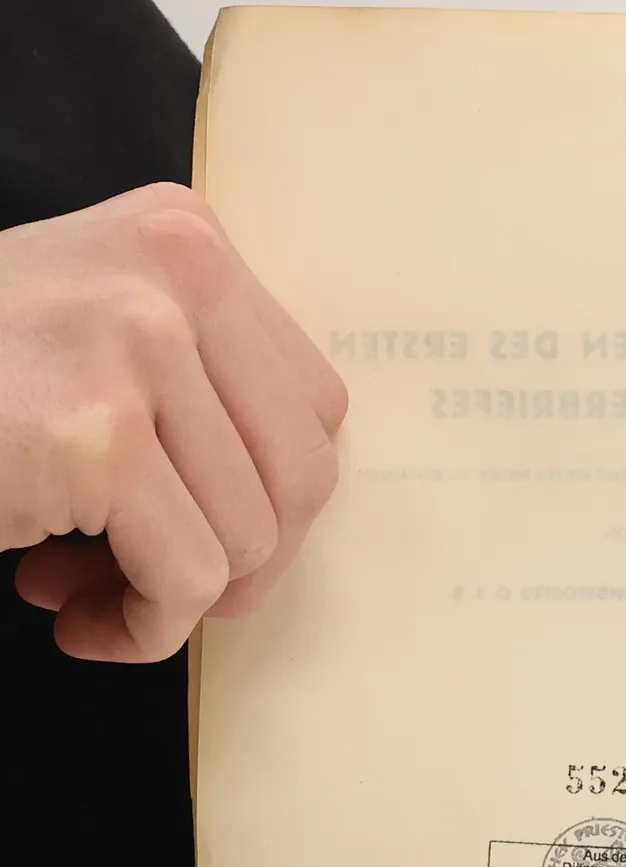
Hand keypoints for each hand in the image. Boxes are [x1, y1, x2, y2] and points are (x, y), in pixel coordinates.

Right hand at [0, 183, 347, 661]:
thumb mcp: (88, 334)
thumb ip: (193, 385)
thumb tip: (288, 515)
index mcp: (183, 237)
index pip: (313, 405)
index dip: (271, 497)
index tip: (198, 531)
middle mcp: (172, 272)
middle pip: (304, 474)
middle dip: (242, 561)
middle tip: (154, 585)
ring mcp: (134, 345)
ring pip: (251, 538)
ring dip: (172, 597)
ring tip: (79, 589)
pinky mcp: (92, 434)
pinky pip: (188, 579)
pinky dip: (142, 629)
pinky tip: (70, 619)